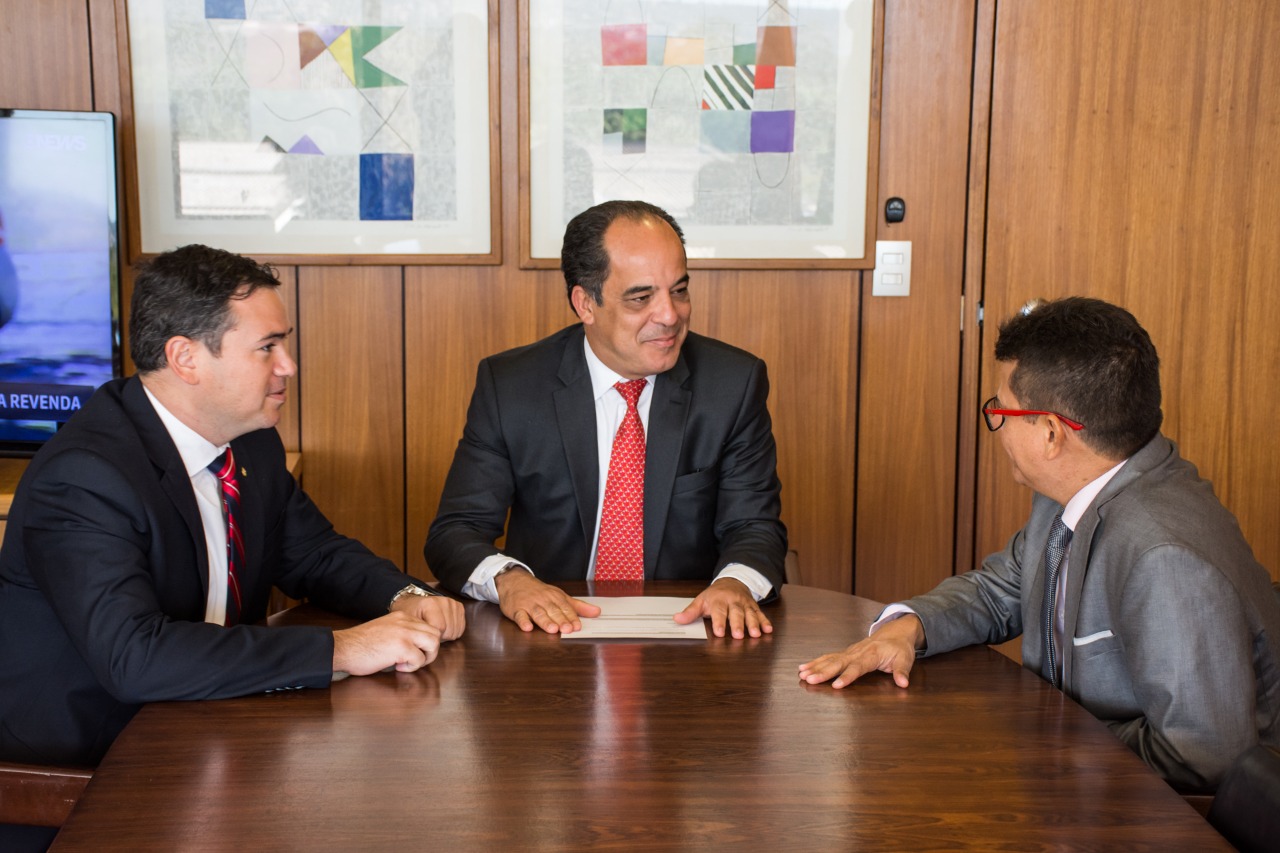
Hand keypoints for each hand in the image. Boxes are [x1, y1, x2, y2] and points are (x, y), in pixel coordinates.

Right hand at [332, 611, 442, 675]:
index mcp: (401, 616)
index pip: (427, 626)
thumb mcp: (385, 630)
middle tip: (415, 660)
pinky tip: (397, 666)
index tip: (413, 651)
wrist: (343, 647)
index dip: (424, 642)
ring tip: (409, 663)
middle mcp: (405, 621)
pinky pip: (419, 659)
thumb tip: (415, 647)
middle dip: (430, 650)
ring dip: (425, 657)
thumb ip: (401, 633)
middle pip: (435, 634)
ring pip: (433, 643)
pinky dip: (411, 667)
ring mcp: (404, 633)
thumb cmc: (359, 644)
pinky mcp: (401, 647)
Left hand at [390, 591, 465, 640]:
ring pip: (456, 631)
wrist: (416, 604)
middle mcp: (444, 601)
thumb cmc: (412, 614)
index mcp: (430, 604)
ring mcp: (453, 604)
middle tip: (430, 633)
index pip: (439, 628)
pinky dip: (453, 631)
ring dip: (446, 635)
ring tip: (436, 629)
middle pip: (449, 630)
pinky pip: (461, 628)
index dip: (432, 638)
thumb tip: (420, 651)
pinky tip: (444, 627)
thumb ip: (415, 634)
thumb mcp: (407, 624)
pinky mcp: (459, 607)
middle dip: (439, 637)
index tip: (424, 637)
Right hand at [495, 569, 600, 633]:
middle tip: (567, 629)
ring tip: (552, 629)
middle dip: (560, 620)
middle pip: (553, 611)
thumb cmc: (540, 592)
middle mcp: (543, 601)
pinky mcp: (516, 610)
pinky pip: (519, 616)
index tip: (577, 626)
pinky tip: (527, 627)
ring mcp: (529, 605)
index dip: (571, 617)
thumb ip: (578, 606)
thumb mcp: (560, 596)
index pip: (565, 608)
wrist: (515, 582)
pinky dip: (523, 621)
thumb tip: (597, 612)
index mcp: (555, 597)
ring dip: (545, 621)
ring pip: (538, 613)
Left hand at [673, 577, 771, 638]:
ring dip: (753, 624)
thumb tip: (677, 619)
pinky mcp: (753, 606)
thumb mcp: (701, 601)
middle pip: (736, 613)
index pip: (719, 611)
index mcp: (718, 600)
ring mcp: (745, 604)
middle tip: (738, 635)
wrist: (732, 581)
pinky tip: (768, 630)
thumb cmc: (714, 595)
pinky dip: (765, 621)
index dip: (719, 622)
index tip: (719, 632)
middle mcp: (733, 601)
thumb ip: (691, 612)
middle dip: (738, 624)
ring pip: (750, 613)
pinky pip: (760, 613)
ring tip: (756, 634)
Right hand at [797, 614, 923, 688]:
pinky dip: (815, 662)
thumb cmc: (899, 648)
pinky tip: (803, 668)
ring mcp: (849, 652)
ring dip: (815, 666)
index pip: (857, 667)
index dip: (847, 676)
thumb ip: (902, 672)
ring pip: (830, 659)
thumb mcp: (905, 659)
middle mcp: (857, 652)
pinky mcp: (845, 653)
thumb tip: (903, 684)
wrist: (895, 632)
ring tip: (801, 674)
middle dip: (823, 672)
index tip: (836, 685)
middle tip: (809, 680)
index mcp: (871, 654)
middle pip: (838, 663)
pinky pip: (828, 657)